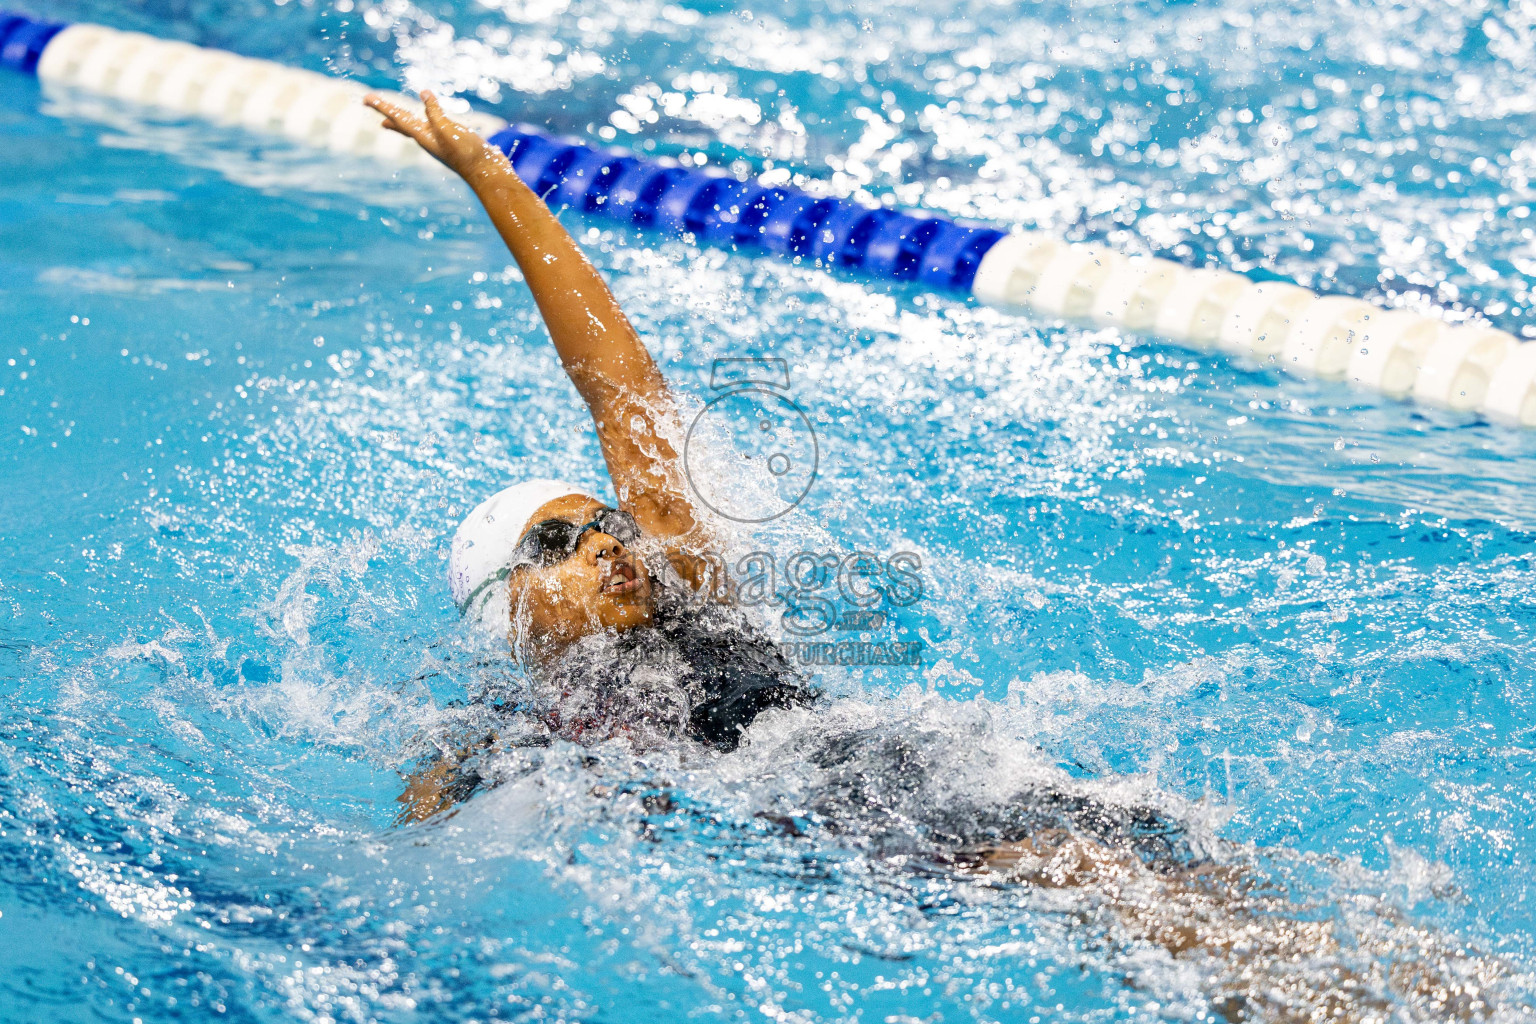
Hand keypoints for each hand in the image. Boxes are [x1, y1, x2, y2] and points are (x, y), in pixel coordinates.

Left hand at [365, 90, 506, 184]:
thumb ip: (435, 113)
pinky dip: (426, 120)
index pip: (398, 118)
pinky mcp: (454, 141)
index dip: (382, 107)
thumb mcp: (449, 130)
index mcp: (424, 137)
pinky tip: (428, 121)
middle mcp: (429, 139)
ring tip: (389, 121)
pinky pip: (433, 127)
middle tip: (371, 104)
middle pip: (402, 124)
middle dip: (387, 114)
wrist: (488, 173)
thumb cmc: (467, 154)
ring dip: (401, 122)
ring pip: (416, 127)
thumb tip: (423, 93)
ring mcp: (441, 141)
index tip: (366, 98)